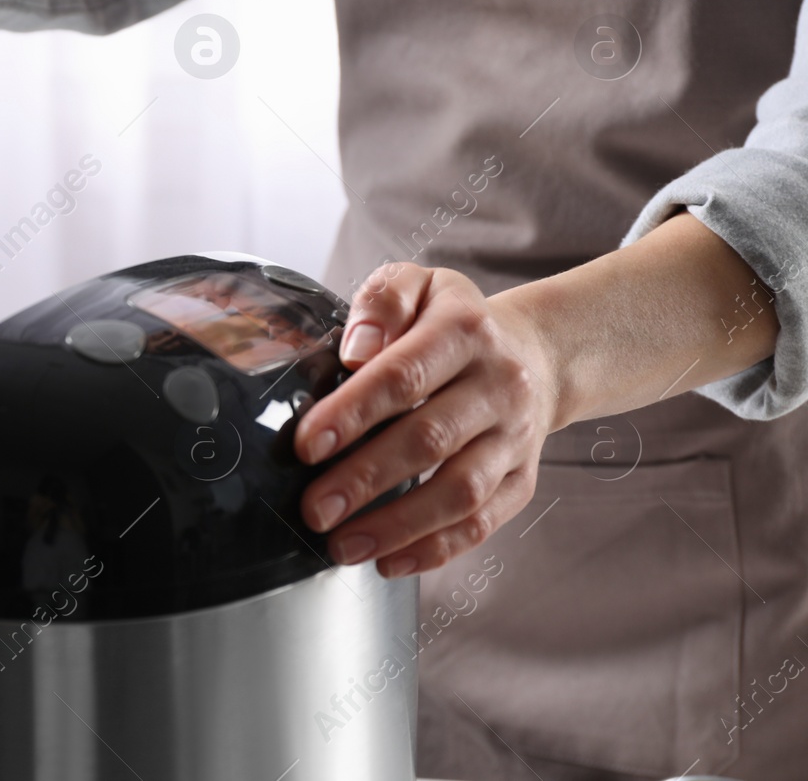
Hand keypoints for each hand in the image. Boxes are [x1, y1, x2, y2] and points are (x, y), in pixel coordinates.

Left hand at [294, 263, 562, 578]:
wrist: (538, 352)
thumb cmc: (454, 321)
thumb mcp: (420, 285)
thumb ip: (382, 302)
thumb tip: (355, 350)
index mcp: (464, 332)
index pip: (404, 375)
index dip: (353, 413)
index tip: (307, 445)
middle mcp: (498, 386)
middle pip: (430, 439)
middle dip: (366, 479)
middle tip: (315, 509)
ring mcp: (515, 438)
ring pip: (461, 492)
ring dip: (398, 526)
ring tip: (343, 545)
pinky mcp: (523, 479)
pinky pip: (484, 523)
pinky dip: (436, 548)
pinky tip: (390, 560)